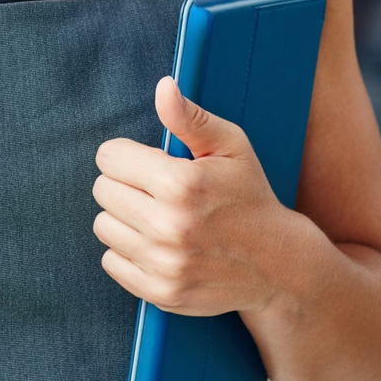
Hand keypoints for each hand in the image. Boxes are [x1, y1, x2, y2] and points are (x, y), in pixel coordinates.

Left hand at [93, 76, 306, 317]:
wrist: (278, 264)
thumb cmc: (250, 197)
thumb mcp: (231, 147)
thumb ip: (191, 118)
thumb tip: (163, 87)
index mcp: (181, 183)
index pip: (109, 157)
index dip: (128, 155)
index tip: (149, 163)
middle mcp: (168, 226)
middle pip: (102, 191)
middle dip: (124, 184)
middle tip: (156, 191)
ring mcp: (164, 263)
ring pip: (103, 227)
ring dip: (124, 219)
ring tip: (158, 218)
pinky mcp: (160, 293)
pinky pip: (111, 262)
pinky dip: (128, 252)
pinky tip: (158, 246)